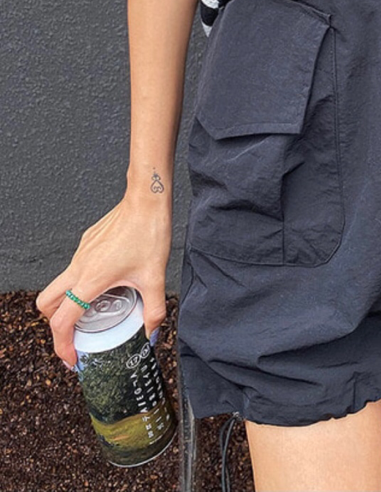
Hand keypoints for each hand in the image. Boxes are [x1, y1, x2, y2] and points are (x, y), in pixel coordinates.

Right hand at [35, 195, 171, 369]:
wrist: (146, 200)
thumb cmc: (148, 232)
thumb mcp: (155, 278)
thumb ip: (154, 311)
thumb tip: (151, 334)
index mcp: (90, 280)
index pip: (62, 320)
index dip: (62, 345)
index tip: (72, 358)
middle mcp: (78, 267)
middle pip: (46, 303)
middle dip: (55, 325)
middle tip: (76, 337)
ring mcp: (80, 254)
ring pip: (58, 285)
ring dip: (68, 303)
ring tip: (93, 314)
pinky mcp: (87, 243)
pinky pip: (74, 269)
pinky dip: (79, 284)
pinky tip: (106, 284)